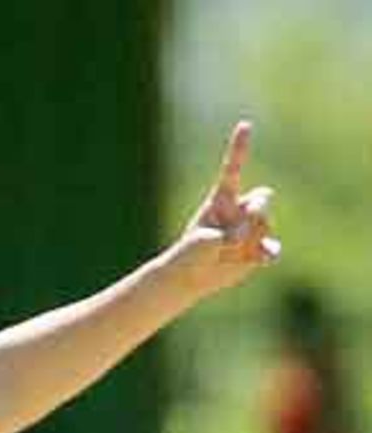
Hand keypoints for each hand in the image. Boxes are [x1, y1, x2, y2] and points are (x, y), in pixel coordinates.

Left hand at [177, 120, 280, 296]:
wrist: (190, 277)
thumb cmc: (190, 254)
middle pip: (263, 198)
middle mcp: (239, 210)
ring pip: (265, 224)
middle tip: (236, 233)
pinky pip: (271, 248)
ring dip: (250, 238)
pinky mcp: (256, 250)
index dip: (239, 148)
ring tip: (227, 253)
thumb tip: (247, 237)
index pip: (233, 169)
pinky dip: (269, 252)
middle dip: (258, 210)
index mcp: (222, 200)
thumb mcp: (202, 243)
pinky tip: (265, 257)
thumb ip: (226, 236)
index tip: (245, 125)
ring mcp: (250, 229)